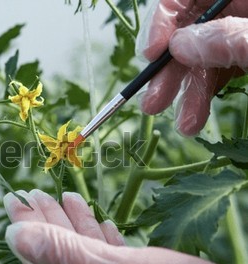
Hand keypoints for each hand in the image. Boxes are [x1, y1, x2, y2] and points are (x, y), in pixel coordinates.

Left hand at [4, 189, 247, 263]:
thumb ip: (64, 255)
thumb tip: (14, 236)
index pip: (42, 262)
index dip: (26, 227)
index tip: (12, 199)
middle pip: (60, 256)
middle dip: (46, 221)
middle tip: (30, 193)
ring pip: (86, 254)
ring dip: (74, 225)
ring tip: (63, 197)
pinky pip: (112, 260)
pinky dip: (103, 238)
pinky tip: (101, 222)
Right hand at [138, 0, 247, 135]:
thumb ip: (228, 39)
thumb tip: (179, 46)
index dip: (161, 22)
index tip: (150, 55)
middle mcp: (235, 14)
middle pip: (187, 32)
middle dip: (168, 71)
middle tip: (154, 101)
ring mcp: (237, 40)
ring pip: (197, 60)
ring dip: (184, 94)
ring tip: (183, 124)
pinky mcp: (242, 61)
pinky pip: (214, 75)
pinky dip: (200, 99)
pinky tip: (193, 120)